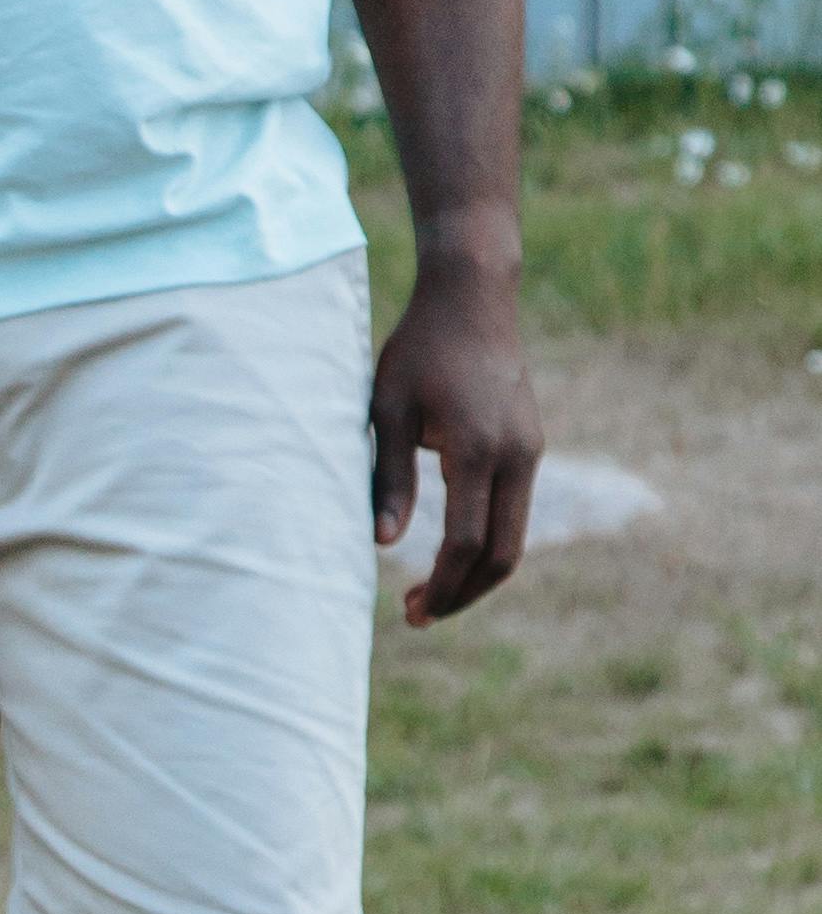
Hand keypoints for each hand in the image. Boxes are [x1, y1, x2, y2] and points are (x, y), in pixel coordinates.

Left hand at [371, 256, 540, 627]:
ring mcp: (530, 450)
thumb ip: (389, 478)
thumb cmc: (419, 348)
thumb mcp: (388, 409)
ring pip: (515, 537)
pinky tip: (451, 553)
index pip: (466, 541)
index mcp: (476, 448)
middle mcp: (515, 455)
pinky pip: (514, 511)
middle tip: (417, 615)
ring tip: (431, 594)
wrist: (473, 297)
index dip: (442, 584)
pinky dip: (488, 543)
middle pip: (503, 554)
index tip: (411, 609)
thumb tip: (383, 544)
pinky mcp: (530, 445)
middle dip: (463, 594)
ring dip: (477, 574)